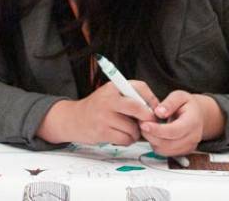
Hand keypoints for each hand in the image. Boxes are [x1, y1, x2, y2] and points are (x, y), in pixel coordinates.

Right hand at [37, 81, 156, 145]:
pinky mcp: (102, 131)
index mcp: (112, 87)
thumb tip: (156, 110)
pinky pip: (125, 139)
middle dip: (148, 119)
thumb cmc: (97, 108)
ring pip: (134, 128)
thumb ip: (130, 98)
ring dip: (135, 133)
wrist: (73, 119)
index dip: (152, 100)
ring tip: (127, 130)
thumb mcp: (110, 95)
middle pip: (139, 109)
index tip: (154, 109)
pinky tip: (120, 136)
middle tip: (146, 123)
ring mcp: (104, 116)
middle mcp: (108, 99)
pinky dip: (127, 141)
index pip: (140, 87)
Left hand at [140, 91, 223, 156]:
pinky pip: (164, 152)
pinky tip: (153, 134)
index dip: (157, 129)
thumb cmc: (187, 105)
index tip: (144, 124)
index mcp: (193, 122)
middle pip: (168, 143)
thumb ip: (170, 103)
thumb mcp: (180, 96)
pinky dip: (155, 144)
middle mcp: (192, 137)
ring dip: (152, 140)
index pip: (174, 131)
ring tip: (147, 127)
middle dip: (151, 135)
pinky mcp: (181, 151)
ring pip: (164, 150)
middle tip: (141, 123)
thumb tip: (159, 112)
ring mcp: (188, 146)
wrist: (197, 115)